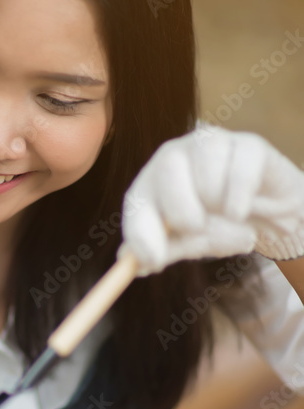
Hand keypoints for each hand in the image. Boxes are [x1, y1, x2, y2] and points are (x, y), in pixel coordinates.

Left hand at [118, 125, 303, 274]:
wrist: (271, 211)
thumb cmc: (219, 224)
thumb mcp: (191, 243)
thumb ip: (166, 251)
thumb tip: (140, 263)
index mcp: (153, 183)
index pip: (137, 202)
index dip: (141, 233)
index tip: (154, 261)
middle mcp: (175, 156)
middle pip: (165, 171)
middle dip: (183, 213)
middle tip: (198, 228)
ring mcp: (210, 144)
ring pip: (205, 173)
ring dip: (218, 206)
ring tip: (229, 215)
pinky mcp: (248, 145)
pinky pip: (240, 173)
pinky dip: (241, 199)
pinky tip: (241, 209)